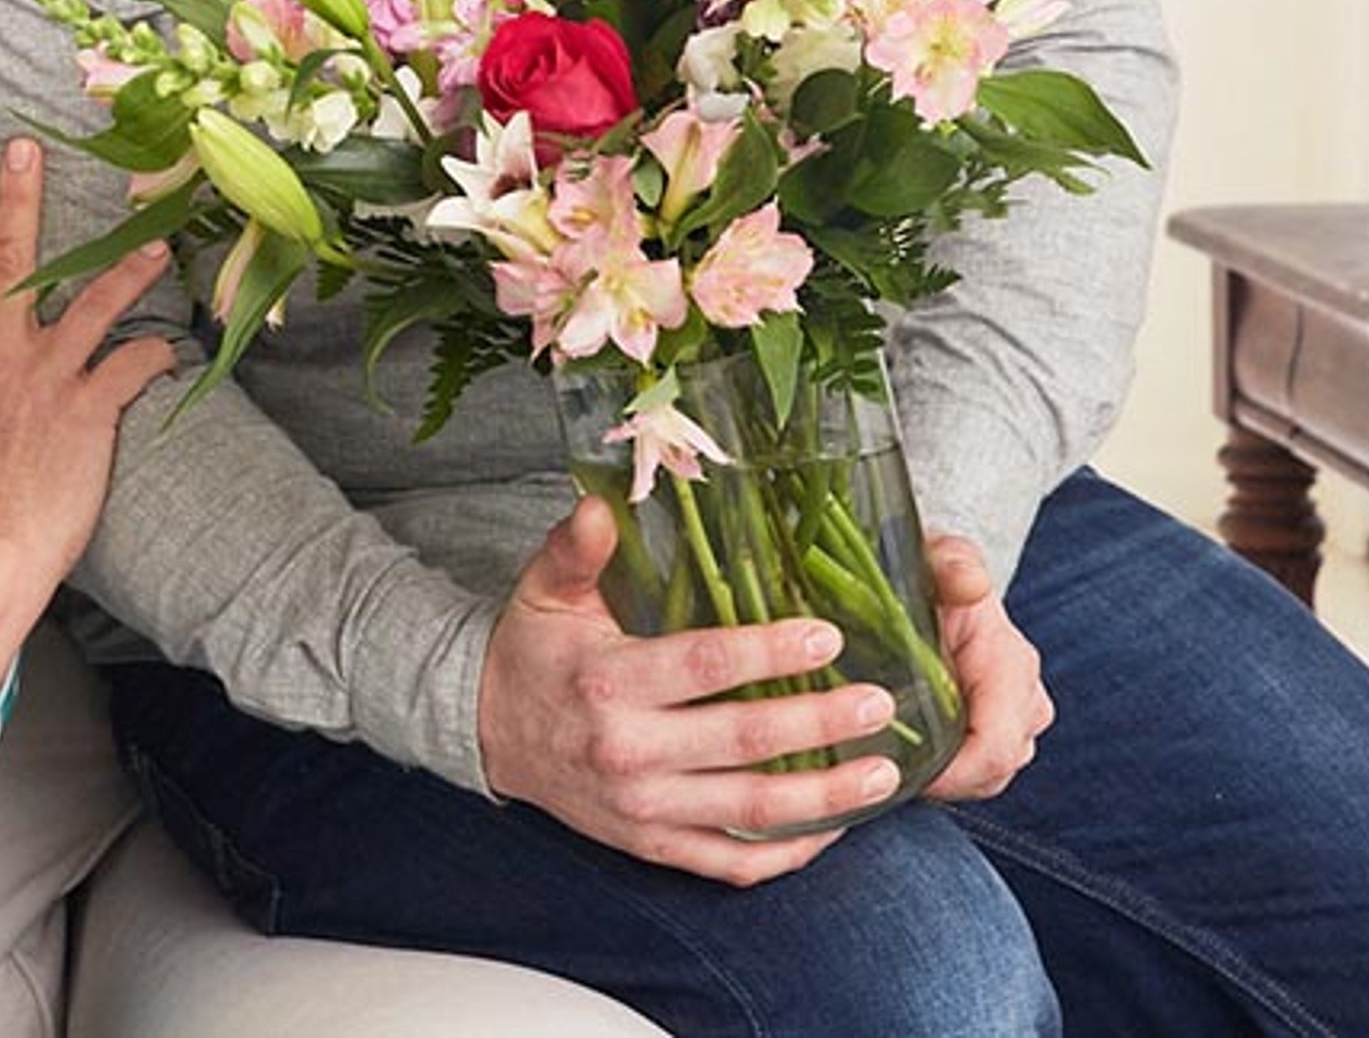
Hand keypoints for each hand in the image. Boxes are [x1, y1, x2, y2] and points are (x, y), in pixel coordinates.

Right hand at [0, 140, 175, 682]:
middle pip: (4, 266)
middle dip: (14, 202)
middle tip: (24, 148)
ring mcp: (41, 382)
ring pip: (88, 304)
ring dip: (126, 269)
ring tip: (156, 243)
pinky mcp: (86, 411)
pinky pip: (130, 364)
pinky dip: (156, 354)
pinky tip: (176, 349)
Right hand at [474, 498, 909, 884]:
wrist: (486, 731)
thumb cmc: (533, 653)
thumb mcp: (545, 590)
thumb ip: (578, 548)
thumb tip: (603, 504)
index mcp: (609, 683)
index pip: (704, 665)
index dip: (770, 652)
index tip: (828, 635)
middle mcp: (629, 753)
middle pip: (742, 742)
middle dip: (819, 722)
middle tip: (878, 704)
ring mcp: (643, 809)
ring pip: (749, 811)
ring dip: (824, 797)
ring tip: (882, 773)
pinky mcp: (651, 844)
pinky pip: (729, 862)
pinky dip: (786, 854)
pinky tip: (833, 828)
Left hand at [917, 535, 1052, 801]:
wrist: (941, 583)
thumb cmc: (934, 573)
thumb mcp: (936, 558)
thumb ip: (951, 563)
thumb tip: (969, 583)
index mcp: (1012, 664)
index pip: (994, 747)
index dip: (950, 773)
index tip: (902, 771)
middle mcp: (1026, 699)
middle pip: (993, 770)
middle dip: (943, 777)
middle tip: (886, 762)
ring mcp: (1018, 722)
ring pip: (987, 778)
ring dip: (946, 778)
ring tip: (897, 756)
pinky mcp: (1002, 735)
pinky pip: (980, 775)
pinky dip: (949, 774)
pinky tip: (914, 757)